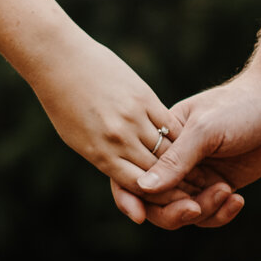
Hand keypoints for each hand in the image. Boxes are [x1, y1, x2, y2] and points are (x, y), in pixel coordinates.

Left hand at [24, 36, 201, 224]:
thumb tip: (130, 178)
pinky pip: (170, 123)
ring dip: (186, 162)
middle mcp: (118, 139)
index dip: (162, 196)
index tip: (176, 199)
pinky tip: (191, 141)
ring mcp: (132, 117)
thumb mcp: (78, 140)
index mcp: (100, 154)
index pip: (140, 186)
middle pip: (158, 172)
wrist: (60, 60)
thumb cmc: (64, 103)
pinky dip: (182, 136)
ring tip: (200, 169)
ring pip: (169, 149)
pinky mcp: (144, 96)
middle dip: (179, 184)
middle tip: (198, 189)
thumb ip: (106, 160)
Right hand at [129, 71, 260, 231]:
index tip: (140, 215)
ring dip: (204, 211)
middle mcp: (176, 161)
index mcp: (162, 140)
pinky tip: (238, 199)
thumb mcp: (205, 130)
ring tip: (226, 191)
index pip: (134, 173)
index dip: (129, 196)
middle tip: (195, 209)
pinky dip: (222, 213)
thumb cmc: (239, 106)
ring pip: (184, 212)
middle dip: (172, 211)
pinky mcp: (220, 186)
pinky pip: (211, 213)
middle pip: (157, 201)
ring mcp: (198, 176)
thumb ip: (176, 160)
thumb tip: (144, 187)